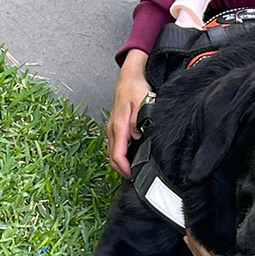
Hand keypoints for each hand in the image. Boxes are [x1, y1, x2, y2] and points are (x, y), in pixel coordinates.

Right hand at [107, 49, 150, 178]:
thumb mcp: (143, 103)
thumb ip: (138, 120)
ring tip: (133, 170)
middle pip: (112, 157)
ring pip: (112, 151)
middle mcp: (112, 129)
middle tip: (134, 178)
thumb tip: (135, 136)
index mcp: (119, 126)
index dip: (124, 168)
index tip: (133, 176)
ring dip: (120, 162)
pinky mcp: (114, 126)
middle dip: (121, 170)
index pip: (117, 154)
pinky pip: (115, 144)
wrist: (129, 77)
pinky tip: (131, 156)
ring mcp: (112, 128)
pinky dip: (120, 154)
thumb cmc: (137, 89)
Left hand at [184, 231, 254, 255]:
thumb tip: (248, 238)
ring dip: (193, 248)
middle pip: (199, 251)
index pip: (205, 246)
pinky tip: (197, 252)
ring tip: (187, 236)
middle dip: (193, 238)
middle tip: (188, 225)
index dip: (200, 235)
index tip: (196, 223)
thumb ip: (251, 251)